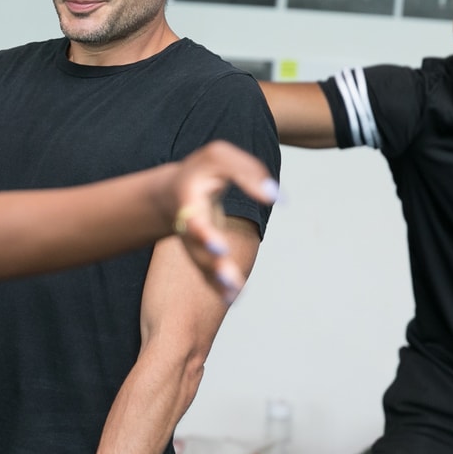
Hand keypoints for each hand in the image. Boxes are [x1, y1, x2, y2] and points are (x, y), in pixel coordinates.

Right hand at [170, 140, 278, 302]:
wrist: (178, 188)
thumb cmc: (204, 169)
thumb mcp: (220, 157)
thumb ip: (248, 172)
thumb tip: (275, 195)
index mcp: (188, 202)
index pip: (195, 221)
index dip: (205, 236)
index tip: (221, 247)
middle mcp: (187, 227)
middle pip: (196, 250)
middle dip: (210, 263)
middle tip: (228, 277)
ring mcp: (193, 243)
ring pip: (203, 265)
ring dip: (218, 280)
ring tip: (234, 291)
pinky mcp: (201, 252)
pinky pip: (208, 273)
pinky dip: (219, 286)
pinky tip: (233, 296)